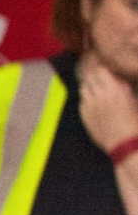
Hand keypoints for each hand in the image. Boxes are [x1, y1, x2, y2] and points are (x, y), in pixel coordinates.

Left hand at [81, 58, 137, 172]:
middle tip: (102, 78)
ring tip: (98, 89)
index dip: (102, 69)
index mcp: (114, 91)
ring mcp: (89, 107)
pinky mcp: (85, 117)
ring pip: (83, 89)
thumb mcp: (135, 101)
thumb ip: (125, 90)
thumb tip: (120, 85)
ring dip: (89, 86)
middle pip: (89, 78)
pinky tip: (95, 103)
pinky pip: (82, 103)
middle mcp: (99, 97)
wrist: (125, 145)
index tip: (106, 69)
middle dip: (94, 76)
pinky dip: (87, 99)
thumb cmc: (135, 123)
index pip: (100, 71)